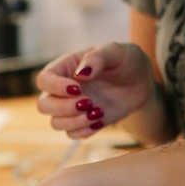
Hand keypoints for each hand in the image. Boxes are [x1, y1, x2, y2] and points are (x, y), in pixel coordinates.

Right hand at [36, 43, 155, 138]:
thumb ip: (97, 58)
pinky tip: (101, 121)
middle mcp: (63, 90)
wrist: (140, 80)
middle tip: (88, 102)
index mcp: (65, 68)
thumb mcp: (115, 51)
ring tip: (99, 113)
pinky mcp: (83, 122)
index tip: (77, 89)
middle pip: (44, 105)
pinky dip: (85, 131)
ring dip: (75, 122)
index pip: (44, 80)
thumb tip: (80, 74)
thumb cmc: (125, 60)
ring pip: (55, 123)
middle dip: (64, 108)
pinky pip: (72, 134)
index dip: (55, 87)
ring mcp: (72, 108)